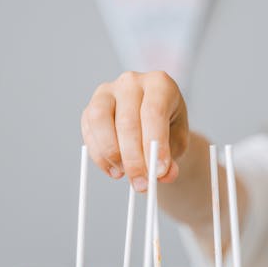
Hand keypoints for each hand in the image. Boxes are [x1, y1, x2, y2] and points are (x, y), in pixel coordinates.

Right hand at [81, 71, 188, 191]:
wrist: (152, 123)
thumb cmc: (168, 128)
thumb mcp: (177, 143)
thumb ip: (172, 158)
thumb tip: (165, 175)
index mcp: (159, 83)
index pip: (154, 112)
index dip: (155, 143)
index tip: (158, 171)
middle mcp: (131, 82)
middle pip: (127, 120)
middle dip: (134, 158)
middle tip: (142, 184)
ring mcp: (107, 92)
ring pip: (100, 121)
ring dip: (111, 154)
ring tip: (124, 175)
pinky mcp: (90, 107)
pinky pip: (89, 131)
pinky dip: (99, 155)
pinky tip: (113, 170)